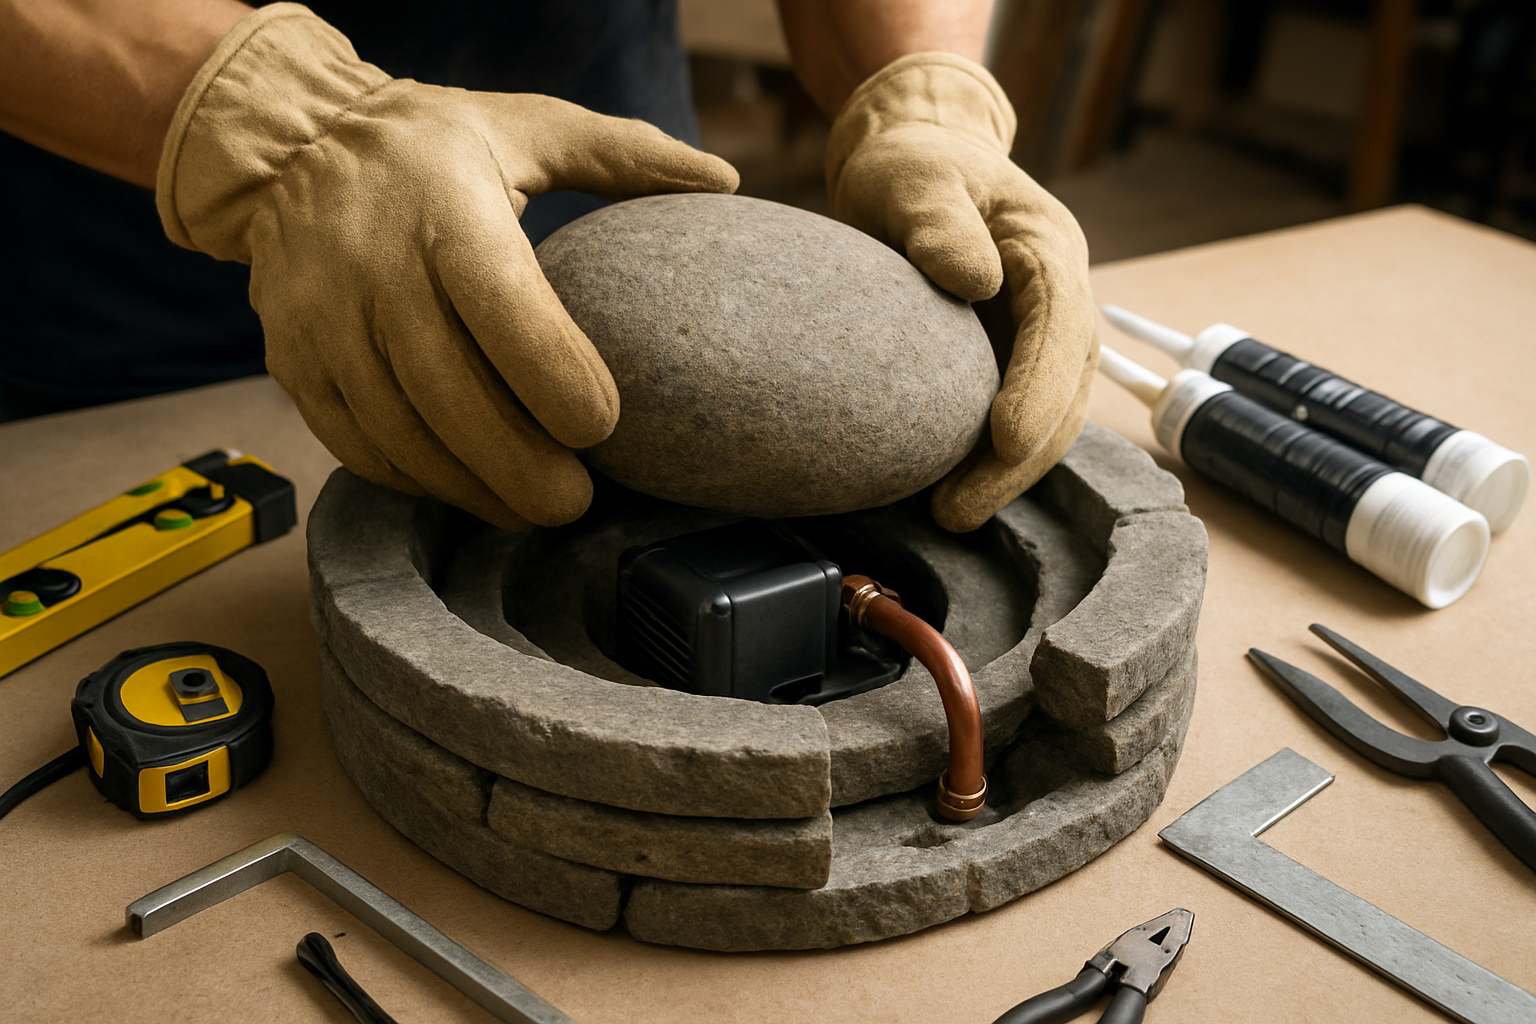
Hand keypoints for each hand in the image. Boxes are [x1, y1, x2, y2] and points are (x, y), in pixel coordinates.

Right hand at [157, 3, 737, 528]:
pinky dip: (414, 479)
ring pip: (401, 434)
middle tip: (575, 504)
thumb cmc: (434, 146)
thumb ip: (624, 156)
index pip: (503, 310)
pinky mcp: (293, 361)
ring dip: (470, 488)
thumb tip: (727, 178)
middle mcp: (374, 268)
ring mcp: (323, 321)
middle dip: (519, 467)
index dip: (556, 378)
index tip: (603, 427)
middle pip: (450, 395)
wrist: (293, 146)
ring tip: (529, 510)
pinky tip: (463, 487)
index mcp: (447, 211)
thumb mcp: (528, 127)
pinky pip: (356, 443)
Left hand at [826, 52, 1096, 532]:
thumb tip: (977, 281)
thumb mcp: (913, 179)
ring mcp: (1039, 336)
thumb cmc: (911, 167)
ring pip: (1047, 417)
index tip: (1003, 438)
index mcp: (1048, 250)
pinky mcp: (1008, 361)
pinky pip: (1013, 418)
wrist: (912, 164)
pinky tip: (947, 494)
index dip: (1039, 385)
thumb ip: (939, 223)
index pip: (1060, 324)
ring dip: (1006, 474)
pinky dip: (988, 462)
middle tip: (959, 510)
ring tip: (949, 515)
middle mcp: (1059, 300)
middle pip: (1064, 389)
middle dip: (1021, 458)